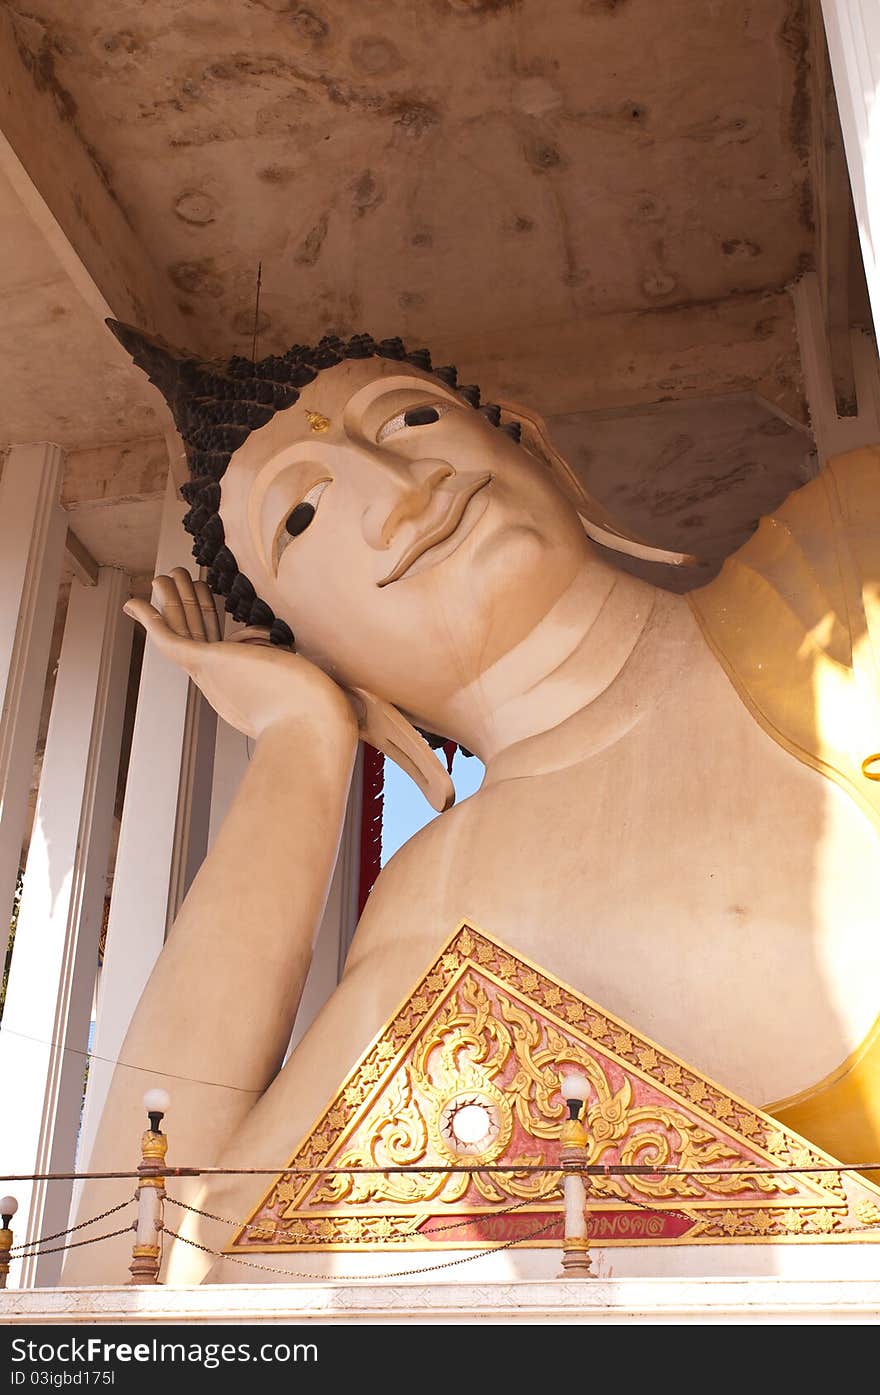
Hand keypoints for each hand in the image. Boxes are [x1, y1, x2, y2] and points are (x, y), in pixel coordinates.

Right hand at [124, 569, 355, 740]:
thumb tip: (267, 638)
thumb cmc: (318, 709)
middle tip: (182, 575)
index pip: (220, 643)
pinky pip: (169, 638)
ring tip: (165, 573)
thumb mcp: (301, 672)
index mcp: (240, 686)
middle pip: (198, 631)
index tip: (212, 594)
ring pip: (183, 628)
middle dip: (189, 601)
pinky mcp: (207, 663)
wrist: (314, 729)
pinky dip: (149, 619)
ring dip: (172, 599)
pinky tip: (132, 602)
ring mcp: (212, 673)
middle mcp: (221, 681)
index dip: (211, 615)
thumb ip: (282, 655)